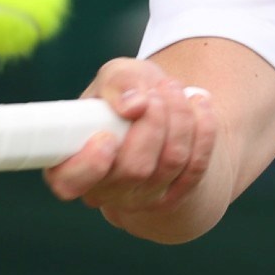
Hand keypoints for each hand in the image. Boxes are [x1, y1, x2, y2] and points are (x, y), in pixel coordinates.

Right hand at [43, 57, 216, 220]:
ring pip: (171, 162)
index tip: (106, 137)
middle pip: (134, 169)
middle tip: (154, 94)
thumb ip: (117, 82)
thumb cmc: (126, 95)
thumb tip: (133, 105)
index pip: (69, 182)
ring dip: (180, 117)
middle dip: (152, 121)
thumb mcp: (116, 76)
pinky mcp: (177, 195)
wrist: (160, 111)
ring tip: (174, 89)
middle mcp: (105, 190)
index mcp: (72, 164)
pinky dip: (204, 129)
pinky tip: (199, 103)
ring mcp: (142, 198)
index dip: (89, 165)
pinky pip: (198, 165)